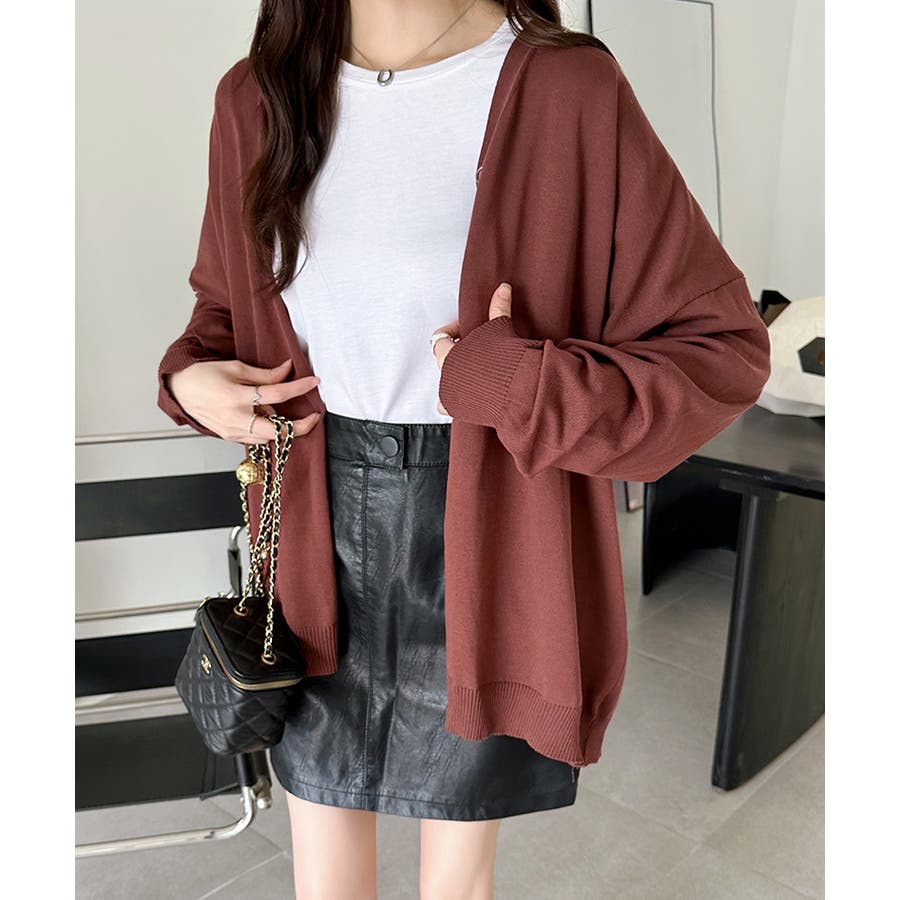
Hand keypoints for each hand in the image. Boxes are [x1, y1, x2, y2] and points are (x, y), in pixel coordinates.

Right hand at [166, 358, 322, 443]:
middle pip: (278, 431)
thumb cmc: (205, 376)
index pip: (277, 395)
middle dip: (301, 427)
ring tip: (287, 413)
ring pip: (269, 438)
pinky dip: (268, 430)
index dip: (299, 388)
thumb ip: (265, 374)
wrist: (181, 391)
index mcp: (236, 397)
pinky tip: (268, 417)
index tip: (314, 382)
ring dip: (283, 428)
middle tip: (314, 417)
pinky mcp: (230, 437)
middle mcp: (236, 419)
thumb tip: (288, 371)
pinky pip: (257, 437)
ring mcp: (233, 432)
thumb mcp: (236, 368)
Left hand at [431, 282, 511, 414]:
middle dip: (456, 356)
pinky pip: (445, 406)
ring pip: (444, 382)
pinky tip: (463, 399)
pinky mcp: (457, 410)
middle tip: (475, 353)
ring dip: (454, 378)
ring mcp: (449, 394)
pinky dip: (452, 402)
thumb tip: (504, 287)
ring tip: (474, 375)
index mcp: (448, 353)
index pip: (440, 339)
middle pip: (442, 361)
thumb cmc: (504, 358)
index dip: (453, 332)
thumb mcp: (500, 328)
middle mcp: (444, 374)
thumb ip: (498, 308)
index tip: (467, 332)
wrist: (515, 389)